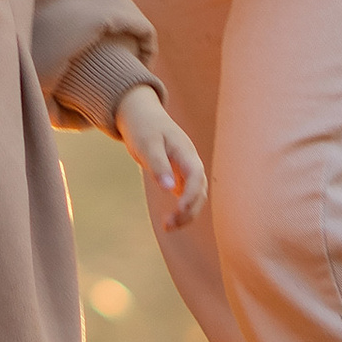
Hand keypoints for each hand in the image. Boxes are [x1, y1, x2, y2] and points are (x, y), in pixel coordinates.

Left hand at [117, 83, 207, 229]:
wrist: (141, 114)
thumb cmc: (143, 127)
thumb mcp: (147, 144)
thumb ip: (158, 165)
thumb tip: (170, 190)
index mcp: (185, 151)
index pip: (197, 177)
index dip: (191, 196)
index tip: (178, 211)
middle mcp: (190, 161)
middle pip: (200, 191)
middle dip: (189, 211)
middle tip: (168, 225)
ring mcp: (186, 168)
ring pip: (196, 195)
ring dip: (187, 213)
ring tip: (167, 227)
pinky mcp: (179, 174)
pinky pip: (187, 195)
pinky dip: (182, 209)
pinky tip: (169, 220)